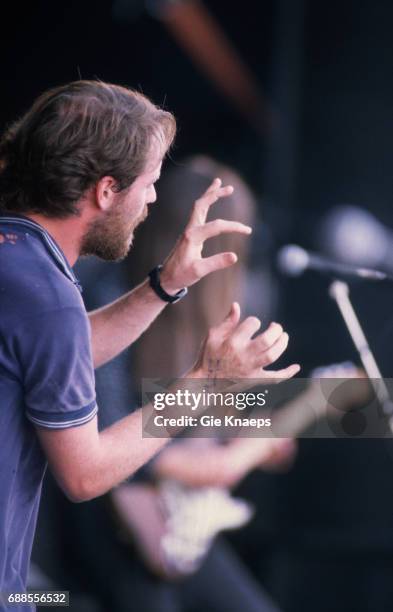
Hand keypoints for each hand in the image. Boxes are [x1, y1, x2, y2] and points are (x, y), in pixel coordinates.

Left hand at [159, 178, 251, 292]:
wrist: (166, 279)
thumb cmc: (181, 275)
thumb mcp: (199, 272)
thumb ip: (216, 263)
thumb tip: (235, 256)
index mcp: (192, 237)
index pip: (217, 226)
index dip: (233, 227)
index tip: (248, 231)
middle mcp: (190, 229)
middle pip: (202, 204)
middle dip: (215, 194)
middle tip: (230, 187)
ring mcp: (189, 230)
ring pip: (199, 206)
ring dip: (209, 194)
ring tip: (219, 183)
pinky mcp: (189, 233)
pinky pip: (198, 213)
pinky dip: (206, 204)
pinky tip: (210, 201)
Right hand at [192, 302, 299, 381]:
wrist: (205, 381)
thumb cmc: (208, 355)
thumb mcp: (213, 335)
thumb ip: (227, 321)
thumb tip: (236, 305)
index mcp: (232, 342)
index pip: (252, 324)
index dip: (255, 321)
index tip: (253, 324)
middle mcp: (243, 355)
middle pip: (266, 340)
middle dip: (275, 330)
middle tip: (276, 327)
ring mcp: (250, 368)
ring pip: (272, 355)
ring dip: (282, 344)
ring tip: (284, 336)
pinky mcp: (255, 380)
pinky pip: (274, 378)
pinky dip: (287, 373)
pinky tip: (296, 366)